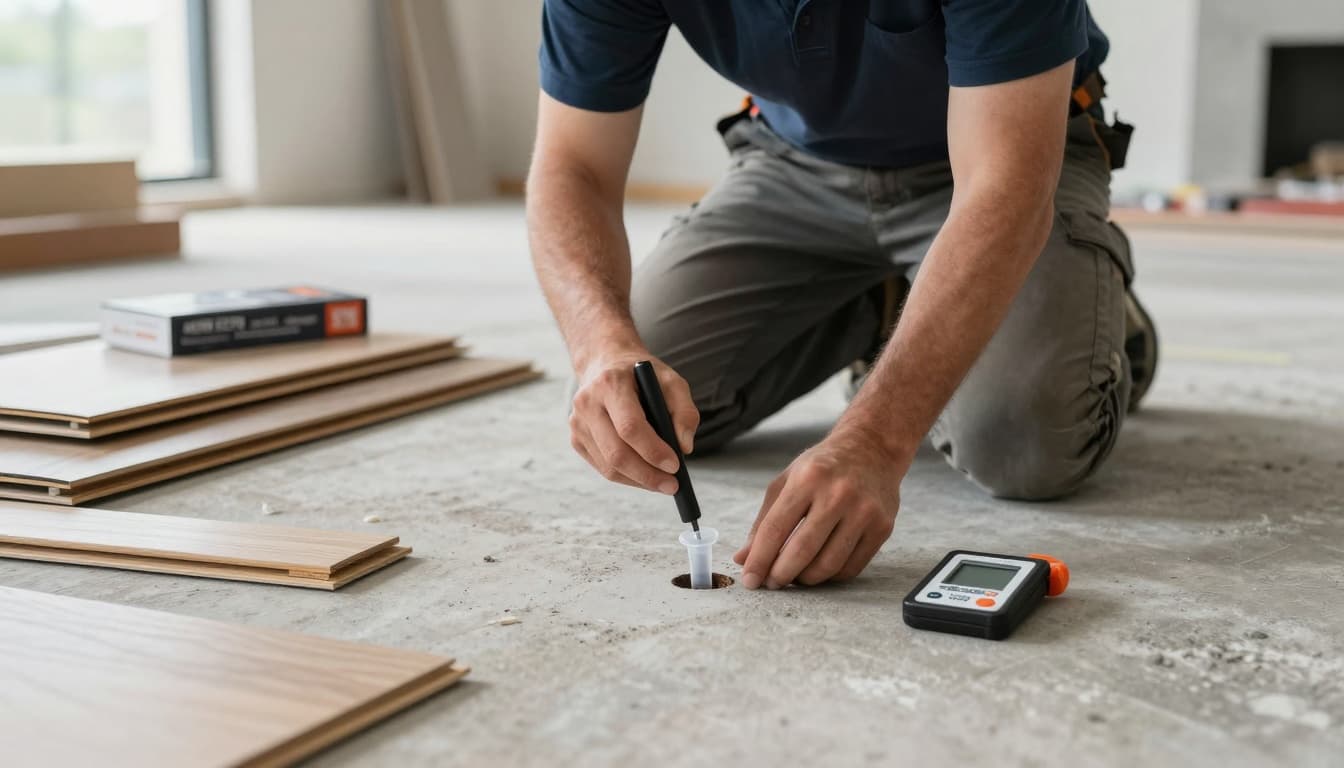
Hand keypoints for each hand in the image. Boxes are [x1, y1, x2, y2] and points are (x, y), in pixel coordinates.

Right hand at [570, 349, 699, 493]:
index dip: (653, 451)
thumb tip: (684, 447)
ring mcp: (577, 423)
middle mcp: (587, 403)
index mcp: (610, 384)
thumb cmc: (641, 375)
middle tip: (672, 485)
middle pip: (616, 453)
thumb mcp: (671, 381)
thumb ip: (685, 411)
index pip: (630, 427)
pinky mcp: (576, 439)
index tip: (675, 465)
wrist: (605, 363)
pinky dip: (627, 477)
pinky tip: (645, 474)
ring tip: (663, 483)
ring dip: (639, 480)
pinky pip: (603, 467)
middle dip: (647, 474)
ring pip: (609, 466)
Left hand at [733, 428, 903, 588]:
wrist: (873, 448)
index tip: (749, 580)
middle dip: (780, 574)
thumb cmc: (823, 467)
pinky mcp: (882, 527)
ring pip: (828, 565)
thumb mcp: (787, 481)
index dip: (759, 559)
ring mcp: (864, 511)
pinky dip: (830, 576)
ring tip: (794, 576)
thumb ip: (764, 521)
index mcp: (808, 478)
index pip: (776, 528)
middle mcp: (838, 494)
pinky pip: (851, 567)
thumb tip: (743, 559)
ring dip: (805, 579)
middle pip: (802, 551)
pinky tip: (819, 568)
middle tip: (771, 583)